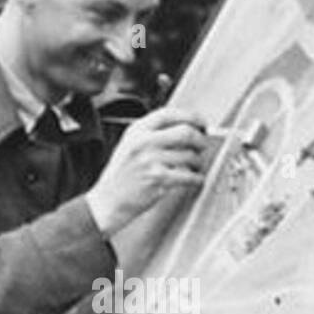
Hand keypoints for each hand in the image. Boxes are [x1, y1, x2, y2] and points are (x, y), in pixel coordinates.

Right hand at [85, 107, 210, 238]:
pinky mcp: (159, 179)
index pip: (169, 114)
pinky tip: (195, 180)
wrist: (109, 199)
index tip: (203, 123)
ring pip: (191, 155)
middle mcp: (144, 141)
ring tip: (195, 167)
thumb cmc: (124, 174)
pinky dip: (198, 179)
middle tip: (203, 147)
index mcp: (137, 130)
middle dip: (201, 140)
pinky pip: (190, 176)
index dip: (191, 116)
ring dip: (199, 163)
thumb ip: (153, 134)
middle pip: (186, 132)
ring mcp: (151, 160)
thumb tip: (187, 127)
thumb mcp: (131, 144)